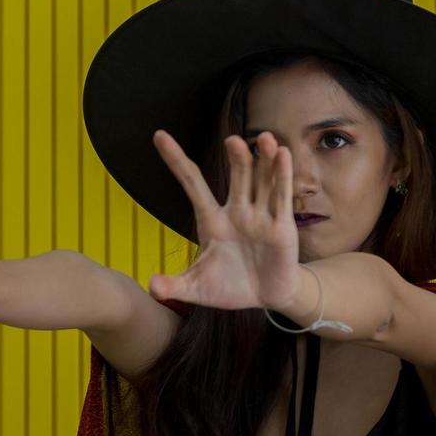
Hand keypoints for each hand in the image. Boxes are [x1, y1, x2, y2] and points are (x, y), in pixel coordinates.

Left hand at [147, 131, 305, 311]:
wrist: (264, 298)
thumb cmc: (229, 287)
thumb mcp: (196, 289)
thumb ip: (174, 286)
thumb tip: (152, 288)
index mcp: (211, 220)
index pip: (192, 184)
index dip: (176, 160)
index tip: (159, 136)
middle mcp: (237, 212)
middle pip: (237, 177)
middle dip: (237, 158)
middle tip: (232, 140)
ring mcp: (260, 217)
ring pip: (262, 181)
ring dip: (264, 160)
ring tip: (266, 139)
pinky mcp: (282, 227)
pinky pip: (281, 198)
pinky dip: (282, 177)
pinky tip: (283, 156)